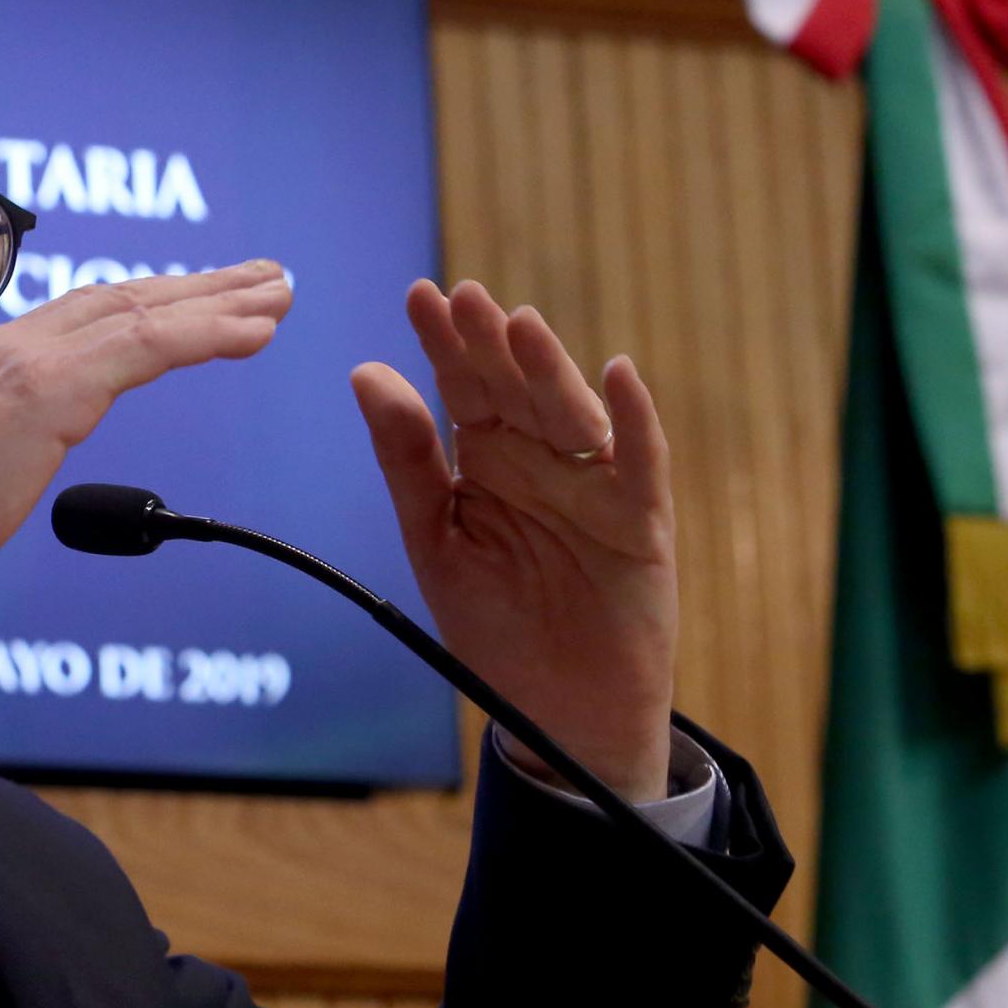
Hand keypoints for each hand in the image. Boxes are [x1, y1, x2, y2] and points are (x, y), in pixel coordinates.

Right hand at [0, 261, 293, 652]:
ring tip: (276, 295)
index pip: (80, 317)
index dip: (147, 305)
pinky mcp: (48, 389)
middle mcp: (5, 346)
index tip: (196, 302)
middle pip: (121, 298)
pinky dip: (208, 332)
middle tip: (260, 280)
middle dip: (196, 288)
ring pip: (142, 312)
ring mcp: (26, 362)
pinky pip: (148, 346)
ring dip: (220, 301)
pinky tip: (254, 331)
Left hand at [350, 280, 677, 802]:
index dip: (444, 342)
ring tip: (521, 324)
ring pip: (571, 413)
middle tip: (465, 298)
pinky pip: (641, 464)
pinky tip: (620, 375)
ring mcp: (593, 486)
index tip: (419, 295)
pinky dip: (635, 421)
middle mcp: (541, 460)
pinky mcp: (641, 522)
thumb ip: (406, 460)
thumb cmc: (493, 626)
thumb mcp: (435, 540)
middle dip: (490, 344)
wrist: (555, 712)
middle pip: (516, 389)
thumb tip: (366, 372)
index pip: (463, 387)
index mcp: (487, 459)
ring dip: (550, 368)